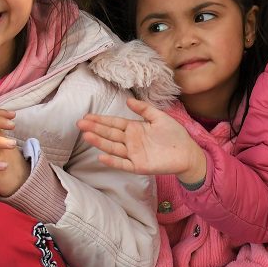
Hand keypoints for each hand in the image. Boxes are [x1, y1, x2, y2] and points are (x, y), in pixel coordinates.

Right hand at [77, 97, 207, 183]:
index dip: (101, 120)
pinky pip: (123, 164)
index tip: (87, 116)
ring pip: (113, 148)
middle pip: (110, 134)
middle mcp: (131, 141)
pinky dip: (112, 161)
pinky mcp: (139, 166)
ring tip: (86, 135)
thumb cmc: (175, 135)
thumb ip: (144, 109)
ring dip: (100, 142)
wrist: (188, 153)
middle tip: (80, 124)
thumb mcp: (159, 117)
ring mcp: (134, 154)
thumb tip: (128, 100)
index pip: (114, 123)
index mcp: (135, 128)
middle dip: (95, 128)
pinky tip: (101, 156)